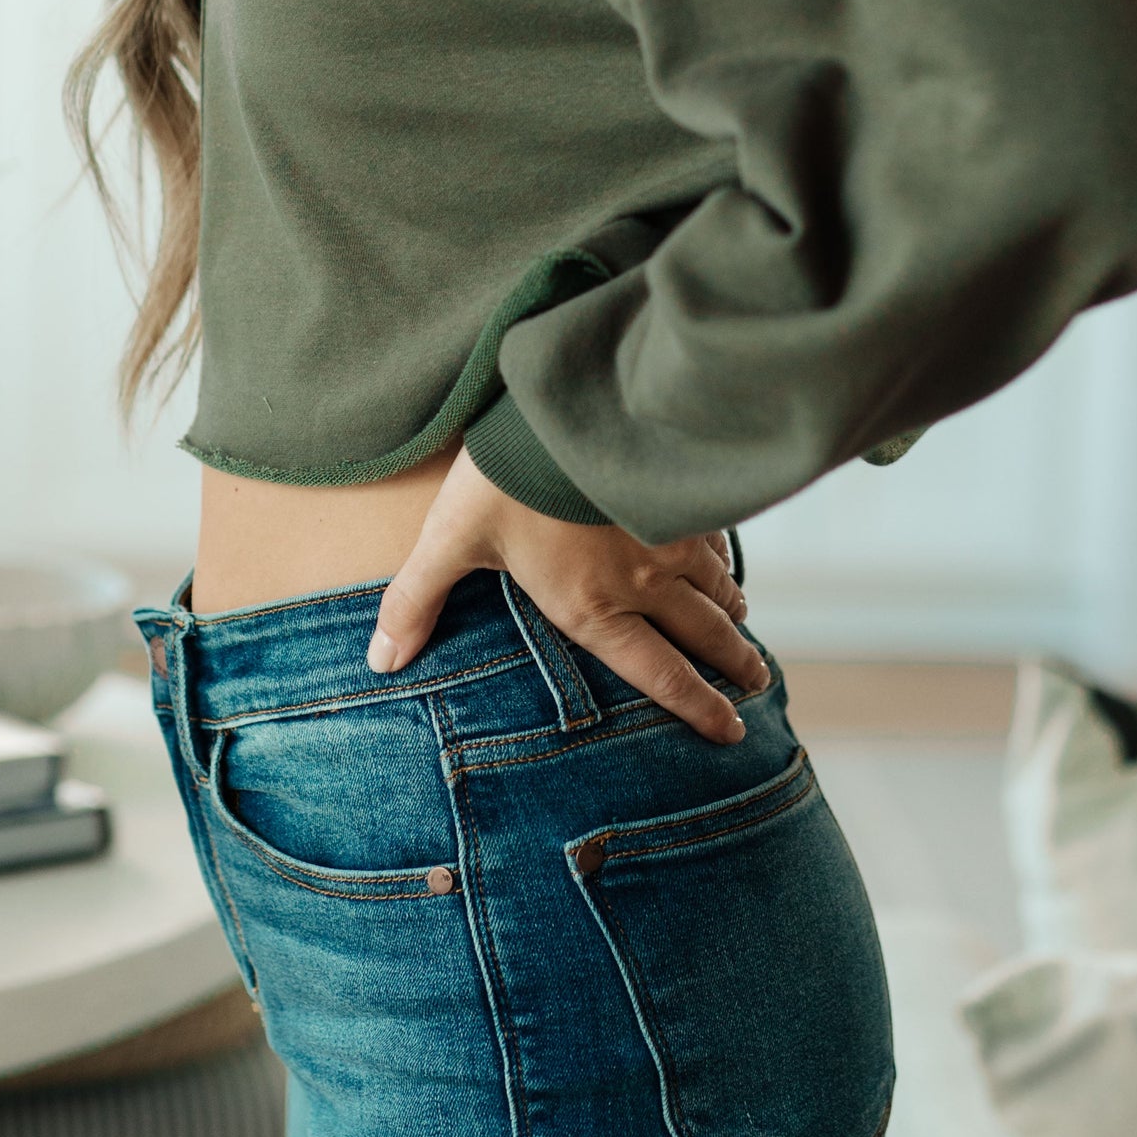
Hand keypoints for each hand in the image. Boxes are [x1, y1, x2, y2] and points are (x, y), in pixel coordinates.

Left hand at [367, 450, 768, 742]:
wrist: (565, 406)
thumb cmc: (504, 478)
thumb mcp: (449, 541)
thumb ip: (416, 603)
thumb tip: (378, 662)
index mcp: (595, 609)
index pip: (660, 677)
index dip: (700, 709)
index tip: (731, 731)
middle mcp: (646, 584)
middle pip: (706, 637)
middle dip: (736, 666)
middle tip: (757, 686)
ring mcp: (672, 536)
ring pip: (719, 588)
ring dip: (734, 614)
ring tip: (746, 630)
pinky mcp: (682, 493)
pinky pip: (716, 537)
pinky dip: (725, 559)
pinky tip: (724, 560)